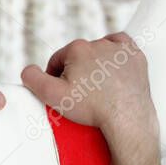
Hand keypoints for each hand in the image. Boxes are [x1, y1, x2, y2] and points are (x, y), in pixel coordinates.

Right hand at [20, 33, 157, 144]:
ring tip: (96, 84)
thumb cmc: (92, 109)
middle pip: (78, 56)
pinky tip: (112, 63)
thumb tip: (28, 70)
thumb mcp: (52, 96)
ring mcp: (120, 50)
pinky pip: (121, 45)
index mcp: (77, 49)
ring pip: (99, 51)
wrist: (127, 120)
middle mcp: (98, 44)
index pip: (58, 60)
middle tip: (80, 93)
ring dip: (95, 63)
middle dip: (76, 71)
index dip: (56, 76)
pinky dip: (115, 52)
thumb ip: (32, 78)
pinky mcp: (136, 57)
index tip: (63, 91)